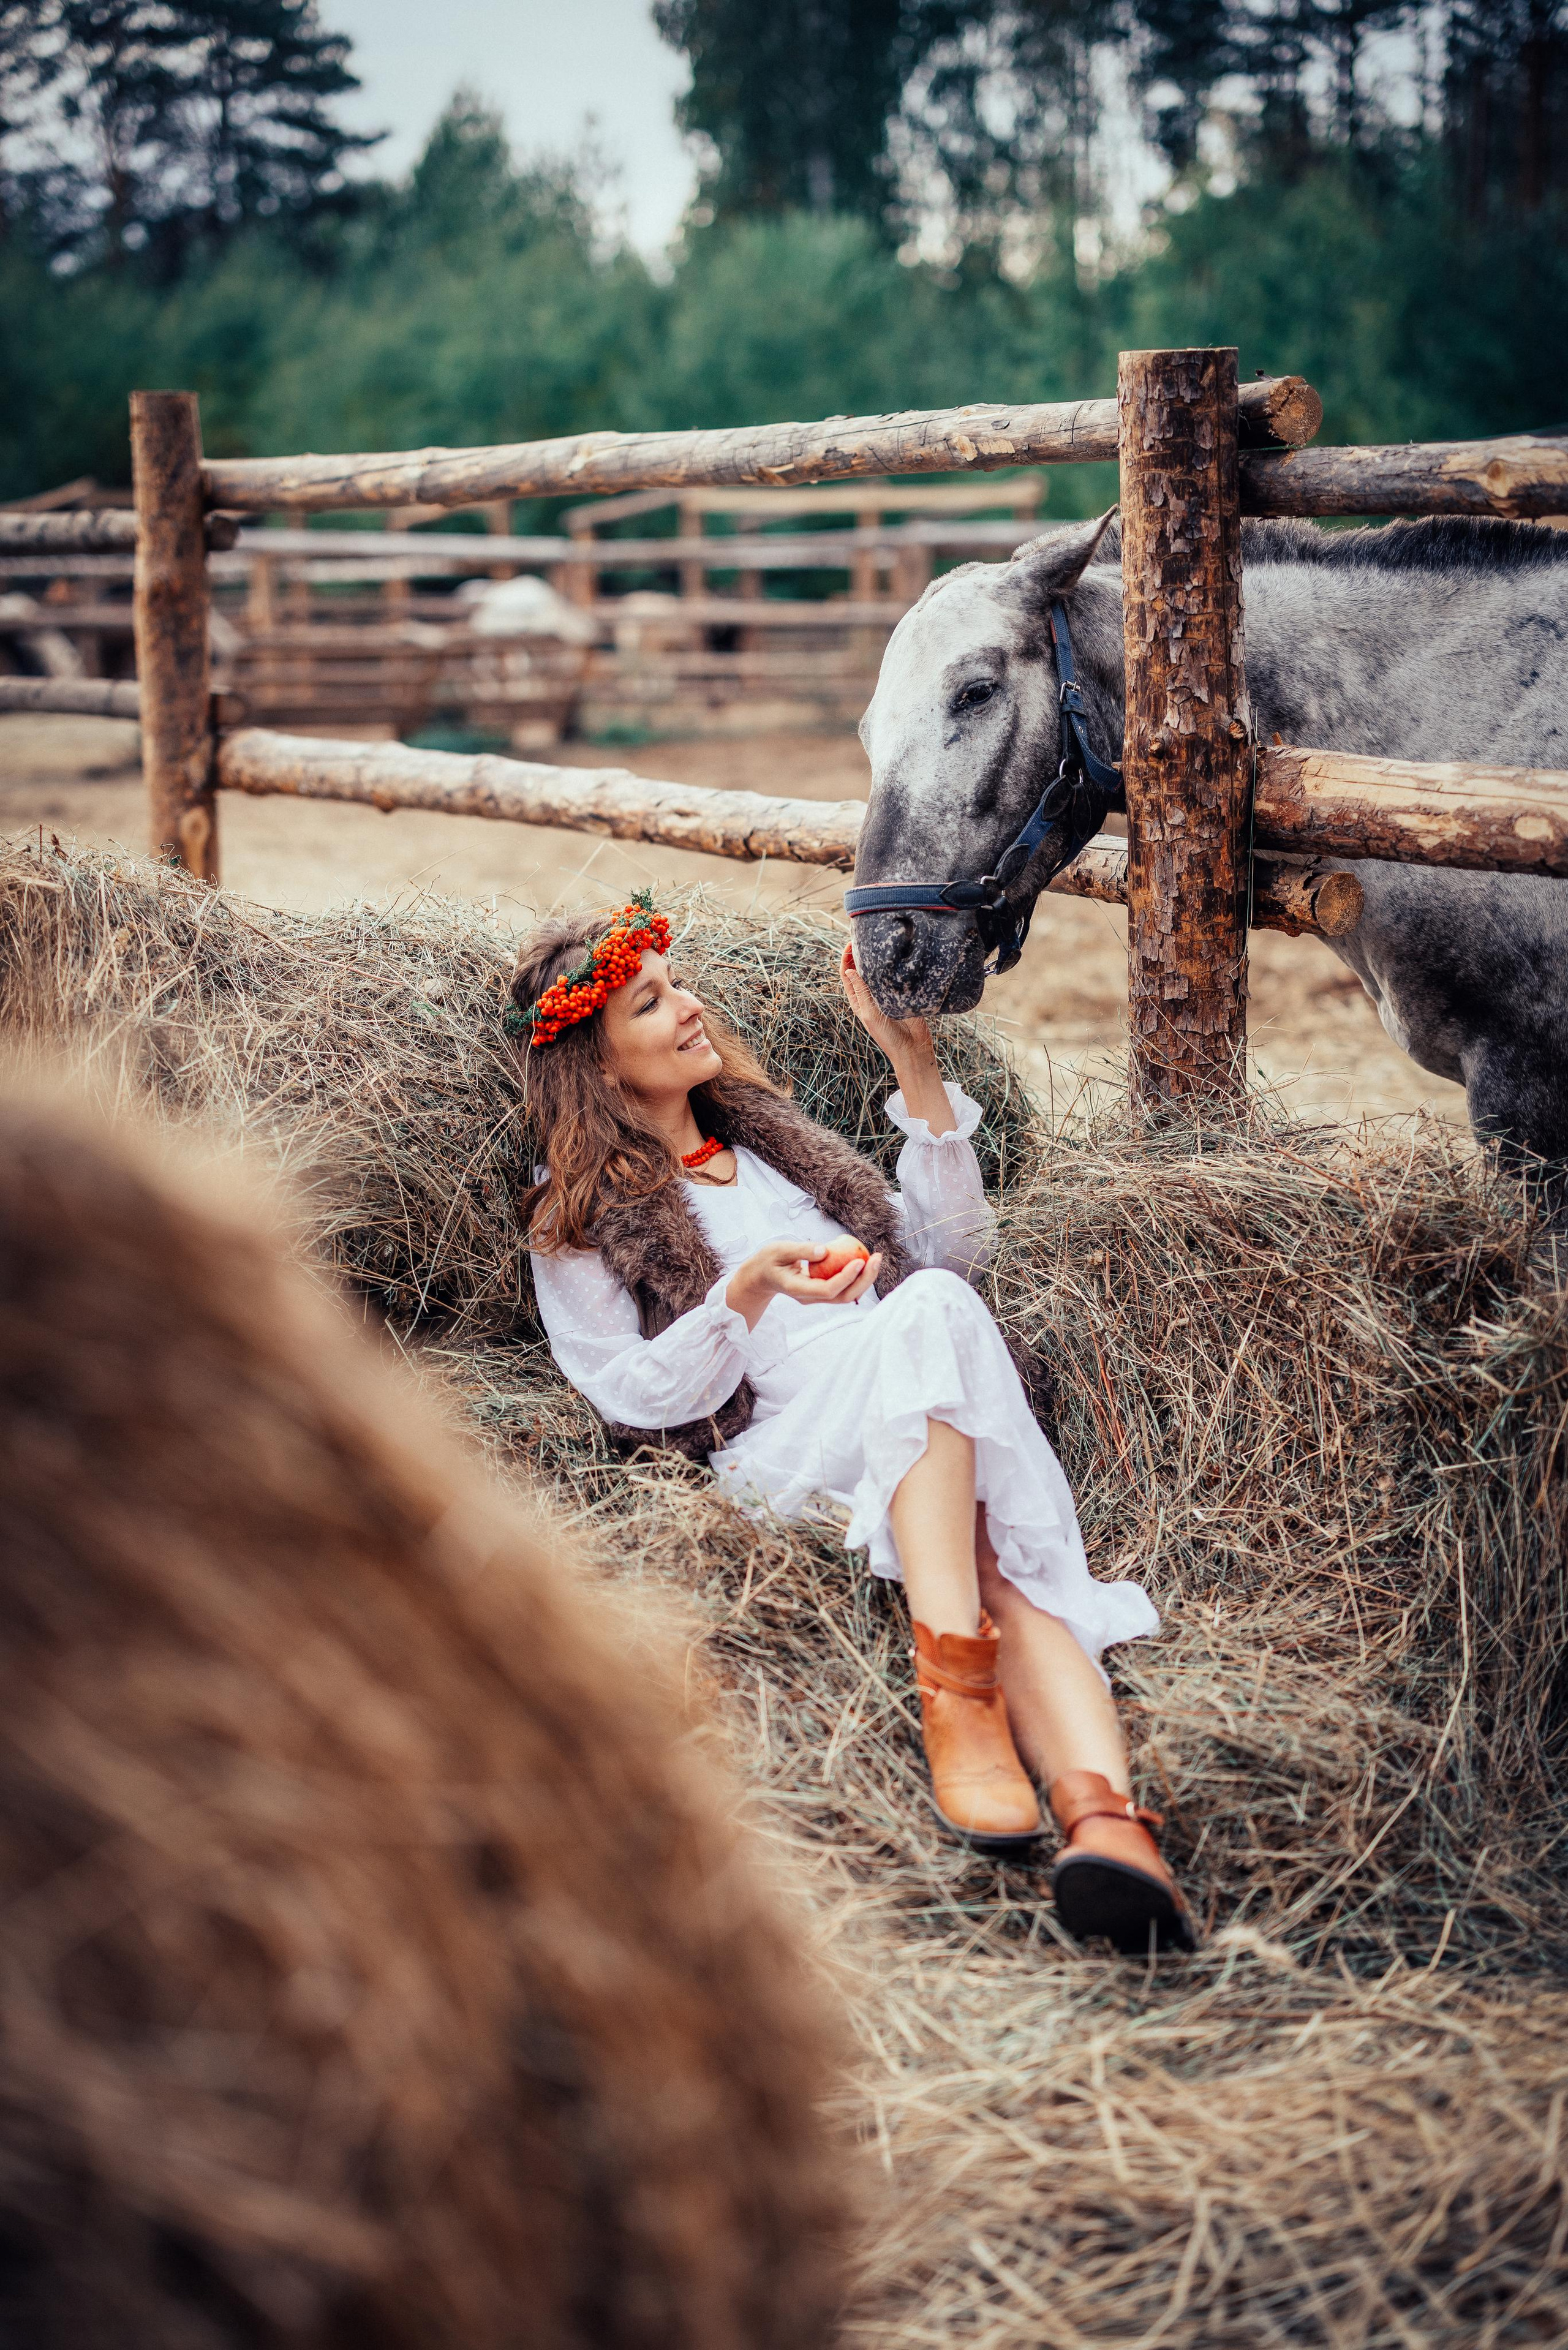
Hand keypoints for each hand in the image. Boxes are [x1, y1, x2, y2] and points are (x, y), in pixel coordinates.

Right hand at [726, 1237, 882, 1330]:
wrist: (762, 1276)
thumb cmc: (768, 1261)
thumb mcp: (778, 1250)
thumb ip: (800, 1250)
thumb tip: (825, 1249)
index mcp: (797, 1289)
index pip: (827, 1290)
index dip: (846, 1278)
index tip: (859, 1260)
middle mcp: (810, 1298)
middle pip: (844, 1296)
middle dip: (864, 1280)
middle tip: (877, 1257)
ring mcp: (817, 1298)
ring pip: (847, 1295)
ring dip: (865, 1279)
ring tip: (876, 1258)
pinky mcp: (822, 1292)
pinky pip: (844, 1288)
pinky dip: (857, 1277)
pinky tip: (865, 1260)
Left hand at [839, 943, 955, 1136]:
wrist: (913, 1048)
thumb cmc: (889, 1036)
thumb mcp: (870, 1014)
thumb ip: (862, 992)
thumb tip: (849, 970)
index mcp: (858, 1000)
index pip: (847, 974)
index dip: (846, 957)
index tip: (851, 942)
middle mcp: (870, 995)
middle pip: (861, 968)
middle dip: (860, 952)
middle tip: (865, 935)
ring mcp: (885, 994)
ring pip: (877, 971)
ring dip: (876, 957)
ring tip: (879, 941)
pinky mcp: (900, 994)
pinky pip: (894, 976)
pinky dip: (892, 966)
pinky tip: (896, 955)